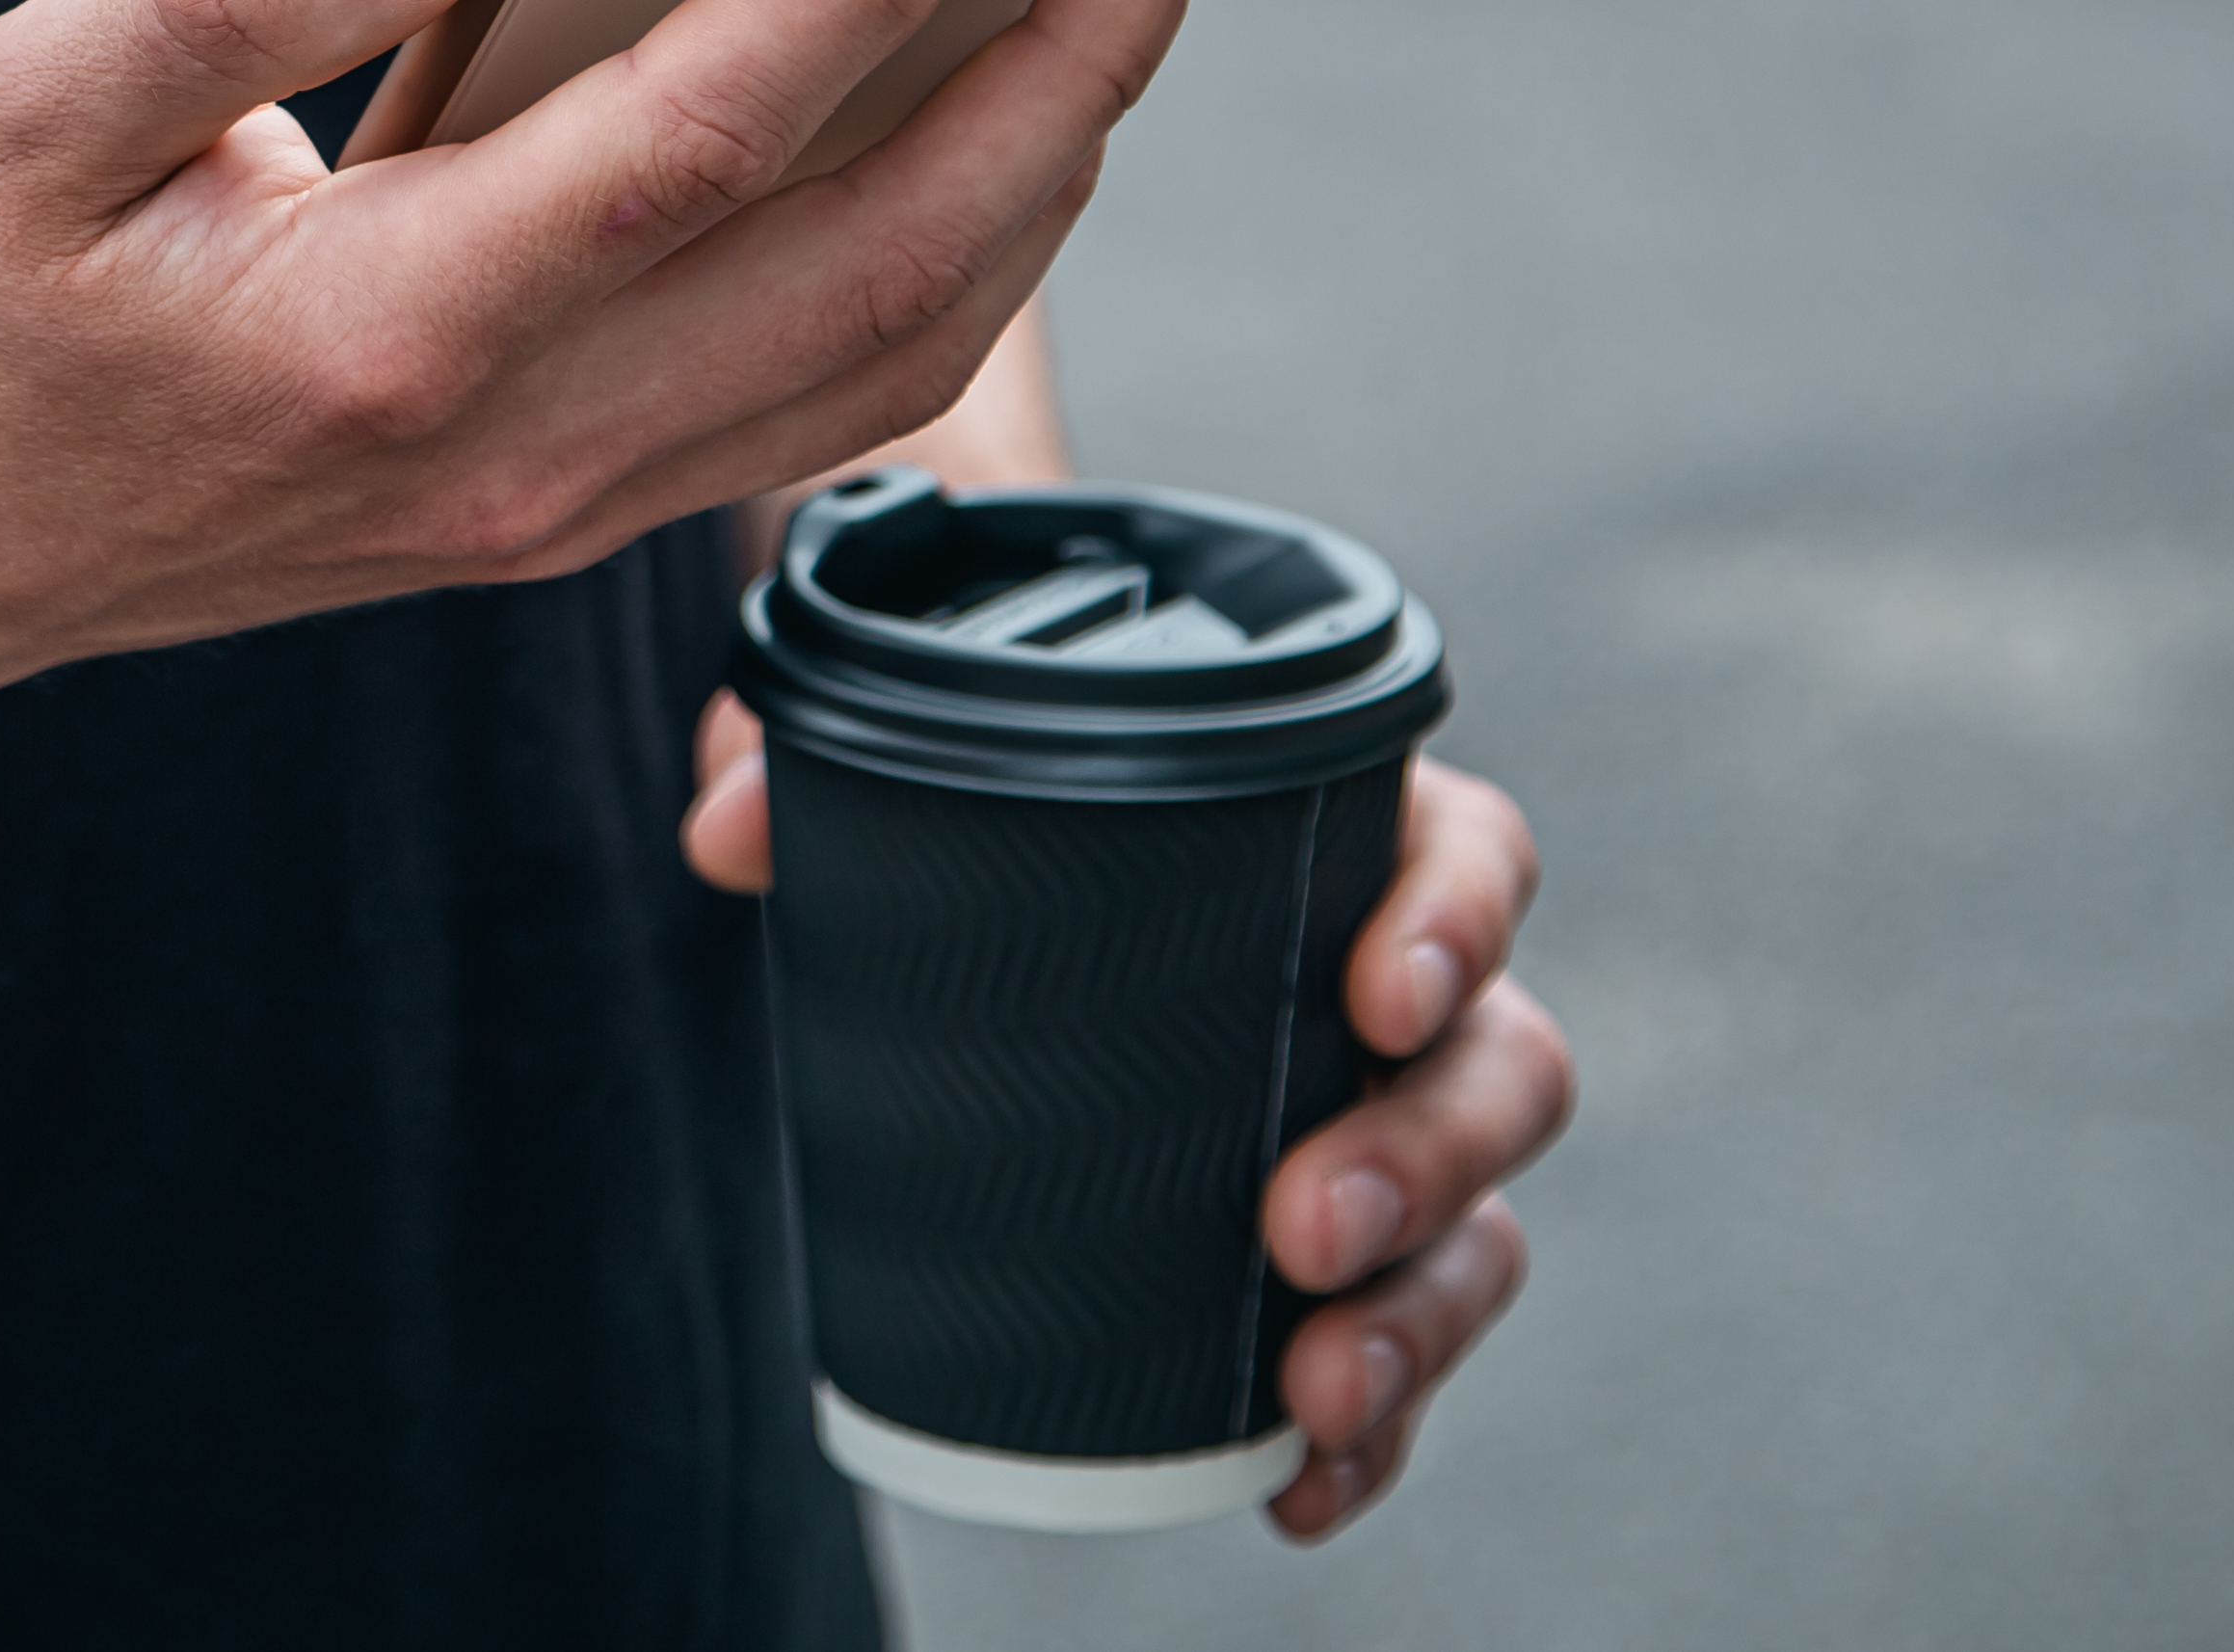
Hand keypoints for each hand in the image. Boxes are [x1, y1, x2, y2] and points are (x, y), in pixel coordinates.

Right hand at [0, 0, 1247, 729]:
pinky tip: (992, 123)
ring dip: (1046, 167)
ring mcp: (553, 504)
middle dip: (1067, 65)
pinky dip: (958, 259)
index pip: (701, 136)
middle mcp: (508, 453)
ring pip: (894, 353)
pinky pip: (830, 396)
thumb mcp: (8, 105)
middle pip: (881, 261)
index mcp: (382, 336)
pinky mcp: (563, 506)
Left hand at [683, 734, 1570, 1541]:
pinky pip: (1402, 1354)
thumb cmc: (992, 841)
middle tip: (1301, 1224)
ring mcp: (1389, 1140)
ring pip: (1478, 1229)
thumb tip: (730, 827)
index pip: (1468, 855)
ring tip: (1311, 1385)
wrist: (972, 976)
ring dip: (1418, 1318)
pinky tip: (1296, 1482)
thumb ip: (802, 750)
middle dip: (1426, 1158)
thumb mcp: (904, 772)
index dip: (1455, 920)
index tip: (1377, 995)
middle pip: (1503, 1068)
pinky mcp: (1346, 1272)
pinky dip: (1370, 1432)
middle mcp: (1397, 998)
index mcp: (1334, 843)